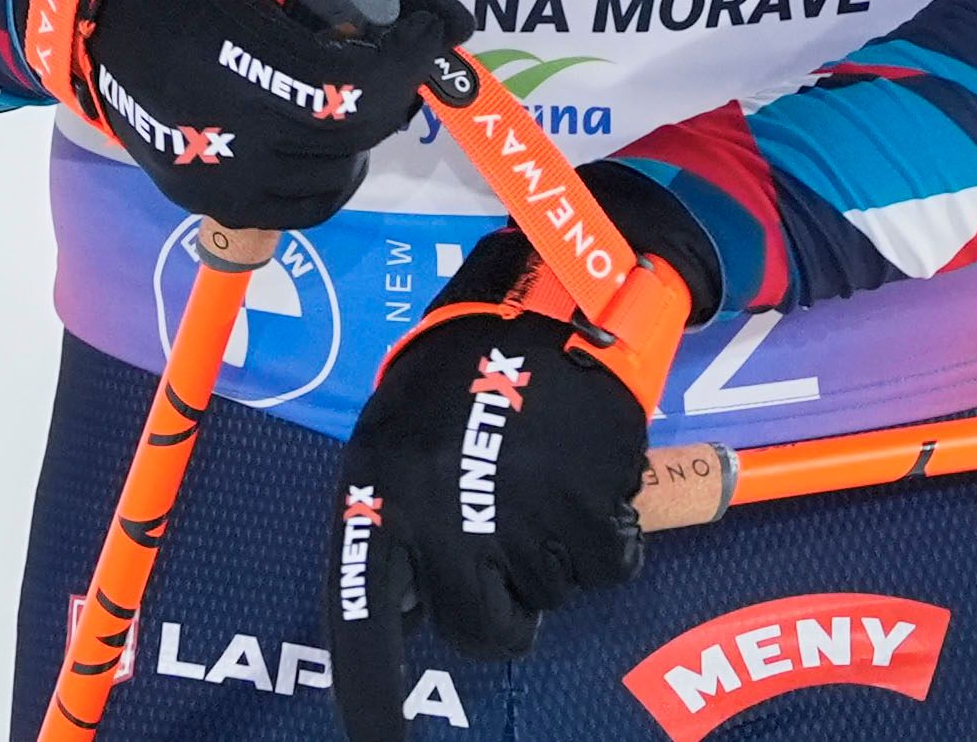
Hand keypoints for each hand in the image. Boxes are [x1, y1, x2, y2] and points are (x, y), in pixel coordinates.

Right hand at [18, 0, 462, 228]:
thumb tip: (458, 27)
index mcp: (226, 48)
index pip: (344, 85)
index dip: (404, 61)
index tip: (425, 29)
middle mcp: (213, 124)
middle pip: (344, 133)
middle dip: (393, 89)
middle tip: (395, 51)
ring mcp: (204, 172)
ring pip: (332, 179)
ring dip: (365, 132)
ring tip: (350, 84)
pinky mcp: (200, 198)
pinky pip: (298, 209)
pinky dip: (332, 172)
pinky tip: (325, 129)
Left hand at [327, 166, 723, 700]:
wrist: (559, 283)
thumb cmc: (473, 357)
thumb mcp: (401, 423)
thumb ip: (399, 510)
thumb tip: (413, 606)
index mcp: (382, 485)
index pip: (365, 614)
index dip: (372, 694)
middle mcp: (441, 504)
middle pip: (480, 627)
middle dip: (503, 612)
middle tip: (515, 561)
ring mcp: (517, 502)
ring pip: (551, 594)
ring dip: (558, 556)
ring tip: (550, 481)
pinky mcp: (587, 493)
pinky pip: (607, 566)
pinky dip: (611, 538)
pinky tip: (595, 480)